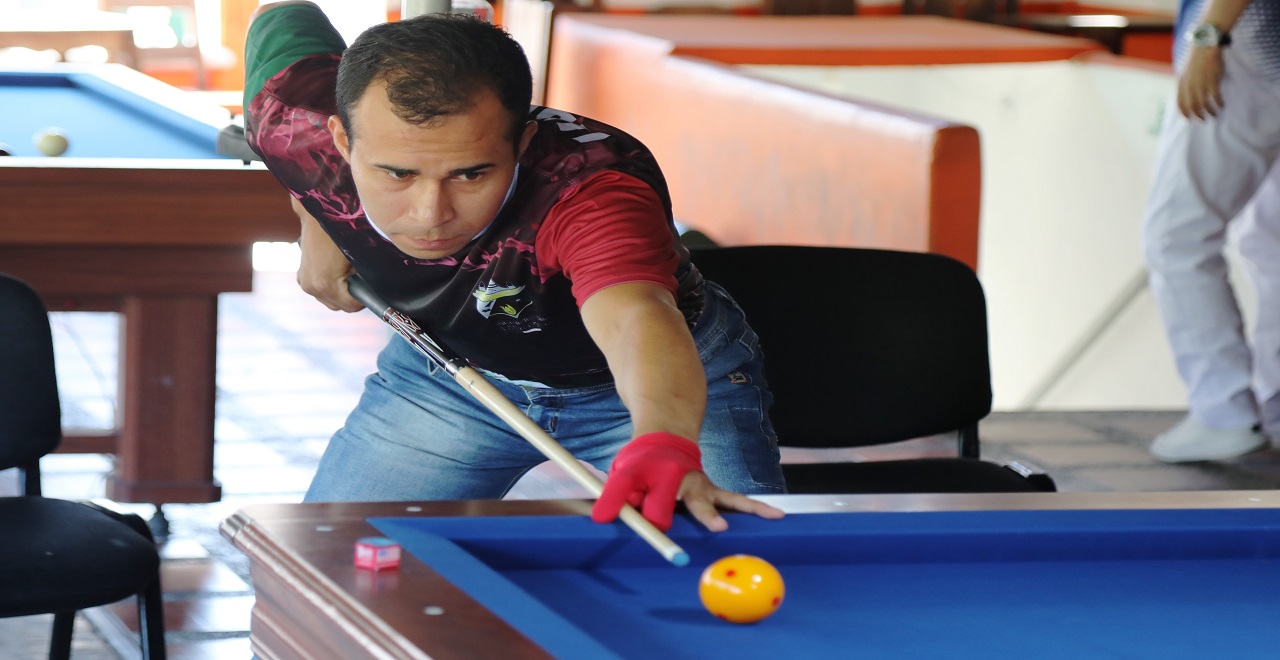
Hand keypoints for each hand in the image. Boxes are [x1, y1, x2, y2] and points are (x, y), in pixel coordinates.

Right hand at [292, 196, 362, 311]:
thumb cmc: (341, 231)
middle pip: (339, 306)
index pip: (352, 306)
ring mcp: (304, 282)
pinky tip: (337, 273)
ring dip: (341, 293)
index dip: (364, 298)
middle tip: (361, 279)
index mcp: (324, 284)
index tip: (371, 288)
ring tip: (349, 274)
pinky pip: (321, 291)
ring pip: (330, 300)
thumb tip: (376, 287)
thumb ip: (366, 276)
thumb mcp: (358, 256)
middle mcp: (311, 287)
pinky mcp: (301, 277)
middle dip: (352, 297)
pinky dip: (330, 287)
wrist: (318, 214)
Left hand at [591, 432, 784, 531]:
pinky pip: (735, 501)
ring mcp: (702, 486)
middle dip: (705, 515)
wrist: (665, 436)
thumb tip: (607, 519)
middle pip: (693, 502)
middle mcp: (684, 481)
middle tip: (717, 528)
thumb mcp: (621, 474)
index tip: (651, 527)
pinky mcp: (713, 491)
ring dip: (739, 511)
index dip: (649, 514)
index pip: (654, 503)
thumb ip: (615, 496)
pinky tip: (775, 515)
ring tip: (755, 521)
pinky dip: (755, 508)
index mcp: (658, 475)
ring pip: (722, 500)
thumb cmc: (640, 462)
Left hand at [1177, 47, 1224, 119]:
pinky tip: (1221, 106)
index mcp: (1181, 84)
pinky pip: (1215, 98)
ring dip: (1209, 112)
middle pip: (1192, 107)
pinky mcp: (1212, 81)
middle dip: (1197, 116)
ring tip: (1213, 115)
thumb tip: (1188, 96)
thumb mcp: (1186, 72)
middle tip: (1203, 121)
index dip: (1184, 114)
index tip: (1188, 121)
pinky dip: (1218, 104)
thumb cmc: (1197, 59)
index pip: (1180, 104)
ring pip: (1203, 105)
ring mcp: (1200, 84)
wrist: (1205, 46)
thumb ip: (1185, 85)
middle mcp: (1189, 86)